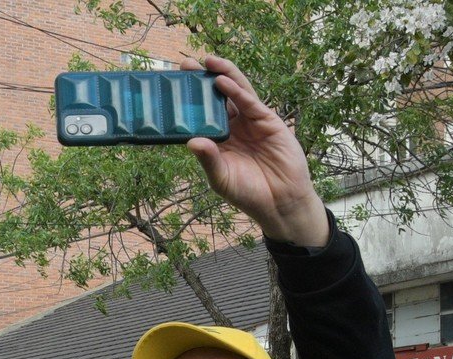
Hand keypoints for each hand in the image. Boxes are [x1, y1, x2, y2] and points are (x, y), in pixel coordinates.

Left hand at [179, 55, 326, 246]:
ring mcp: (251, 122)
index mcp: (219, 139)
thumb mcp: (222, 178)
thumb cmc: (248, 193)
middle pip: (216, 97)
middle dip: (202, 79)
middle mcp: (233, 126)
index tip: (172, 85)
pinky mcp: (268, 121)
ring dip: (222, 75)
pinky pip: (250, 102)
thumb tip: (191, 142)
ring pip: (235, 92)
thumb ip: (208, 159)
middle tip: (185, 63)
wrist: (280, 202)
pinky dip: (237, 91)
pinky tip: (223, 81)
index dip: (188, 99)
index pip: (200, 114)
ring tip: (207, 61)